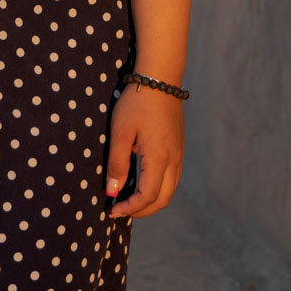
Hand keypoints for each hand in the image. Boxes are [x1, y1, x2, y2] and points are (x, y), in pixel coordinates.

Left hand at [105, 83, 183, 218]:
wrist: (160, 78)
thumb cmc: (136, 103)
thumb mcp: (120, 132)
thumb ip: (117, 164)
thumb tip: (112, 192)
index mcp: (159, 157)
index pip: (148, 196)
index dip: (130, 208)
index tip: (112, 209)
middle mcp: (174, 160)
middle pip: (162, 199)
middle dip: (141, 211)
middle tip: (120, 210)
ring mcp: (179, 154)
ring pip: (169, 190)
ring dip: (151, 201)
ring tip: (129, 201)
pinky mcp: (178, 148)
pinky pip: (172, 178)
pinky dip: (158, 189)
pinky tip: (142, 184)